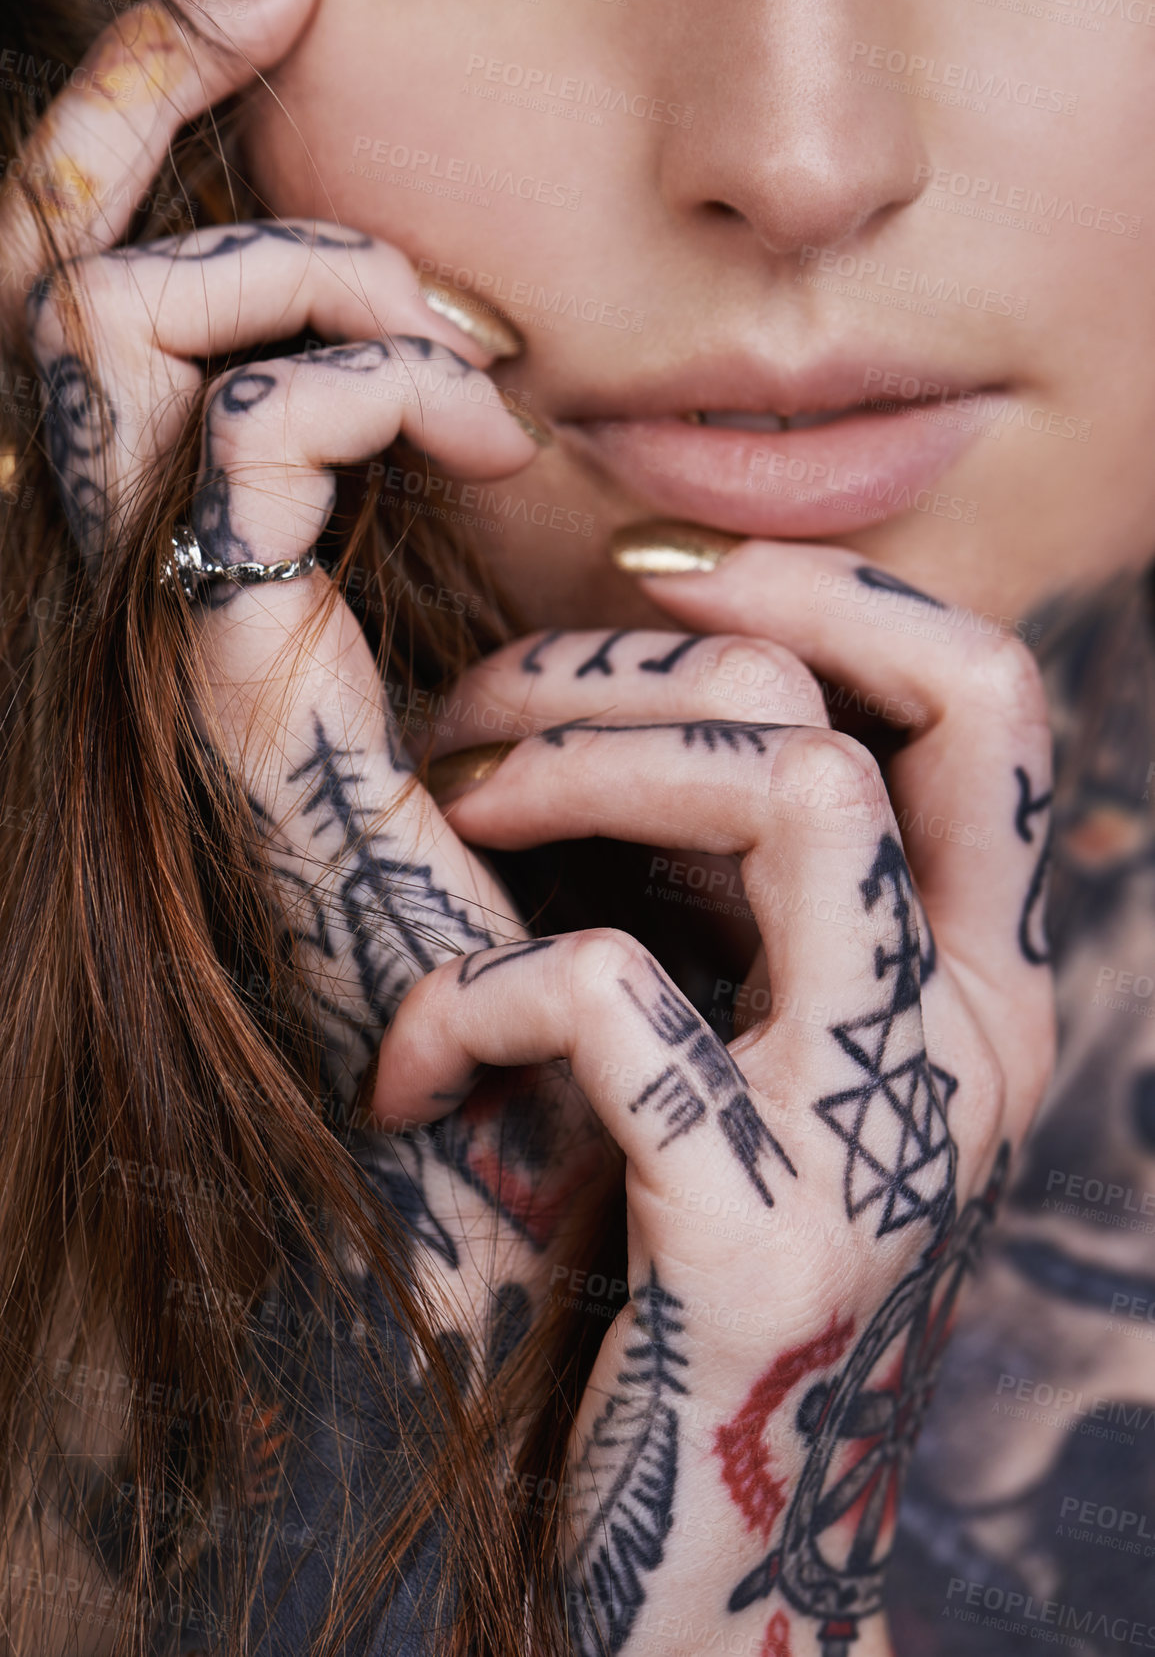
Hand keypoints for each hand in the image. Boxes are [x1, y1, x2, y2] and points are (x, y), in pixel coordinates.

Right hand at [16, 0, 610, 1338]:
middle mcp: (96, 564)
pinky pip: (251, 441)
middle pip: (41, 257)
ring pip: (118, 320)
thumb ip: (386, 489)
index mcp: (139, 535)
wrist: (456, 1061)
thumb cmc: (470, 848)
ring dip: (315, 277)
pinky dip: (375, 387)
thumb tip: (470, 354)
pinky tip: (489, 435)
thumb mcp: (417, 612)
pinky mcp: (220, 681)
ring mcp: (139, 621)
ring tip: (466, 361)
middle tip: (315, 50)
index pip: (69, 270)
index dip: (141, 92)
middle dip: (162, 102)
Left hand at [372, 550, 1054, 1655]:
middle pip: (887, 707)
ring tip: (447, 815)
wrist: (711, 1556)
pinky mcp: (771, 1243)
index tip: (658, 566)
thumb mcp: (760, 1045)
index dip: (834, 589)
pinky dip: (473, 991)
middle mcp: (979, 1040)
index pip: (986, 696)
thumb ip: (753, 900)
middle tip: (477, 711)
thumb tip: (644, 697)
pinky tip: (406, 1070)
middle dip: (642, 657)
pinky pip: (615, 1001)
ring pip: (792, 793)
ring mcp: (888, 1136)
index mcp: (980, 983)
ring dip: (572, 765)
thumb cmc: (691, 1258)